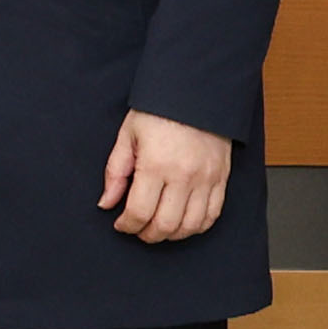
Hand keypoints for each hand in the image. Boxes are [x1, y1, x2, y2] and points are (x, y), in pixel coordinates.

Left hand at [103, 112, 234, 243]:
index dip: (127, 225)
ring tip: (158, 228)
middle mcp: (184, 176)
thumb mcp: (128, 135)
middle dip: (147, 234)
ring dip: (171, 235)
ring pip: (191, 226)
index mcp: (156, 164)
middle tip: (137, 229)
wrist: (196, 93)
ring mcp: (206, 179)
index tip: (120, 223)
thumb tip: (106, 203)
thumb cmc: (159, 110)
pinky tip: (182, 223)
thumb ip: (115, 172)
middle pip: (165, 225)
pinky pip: (212, 215)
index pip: (140, 212)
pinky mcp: (221, 179)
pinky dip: (196, 227)